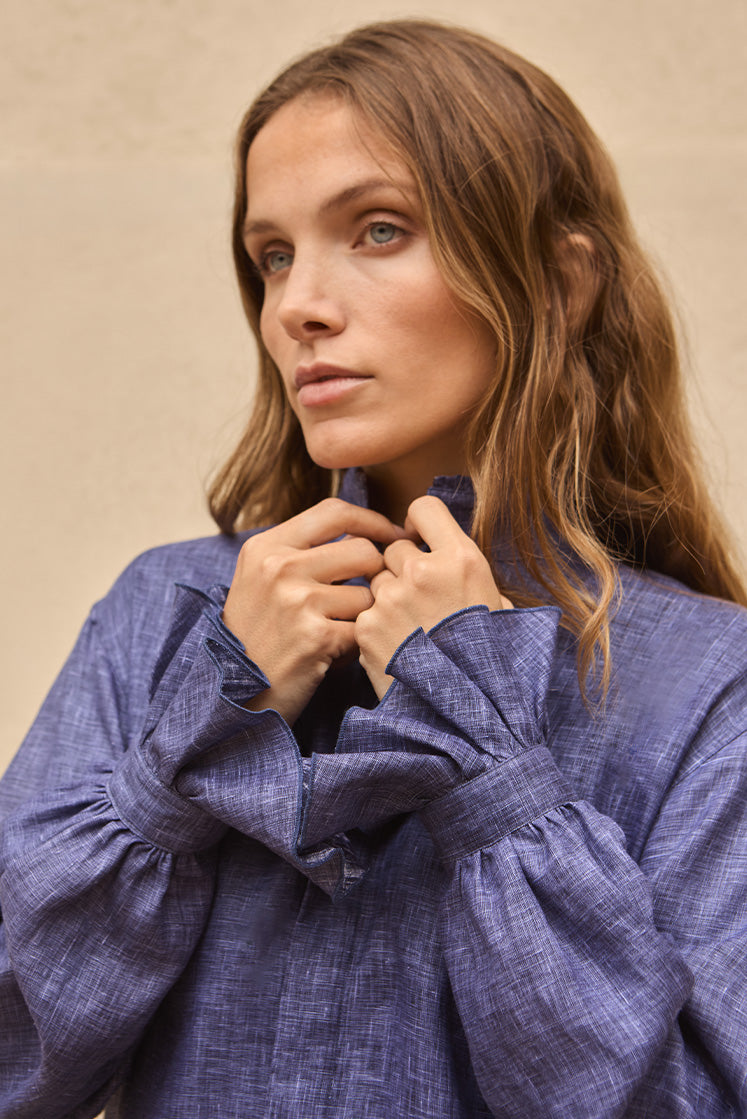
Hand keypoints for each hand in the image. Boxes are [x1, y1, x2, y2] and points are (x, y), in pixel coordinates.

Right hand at [223, 498, 405, 723]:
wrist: (231, 695)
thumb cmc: (254, 637)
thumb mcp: (260, 580)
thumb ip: (300, 551)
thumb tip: (362, 530)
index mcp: (265, 547)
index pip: (334, 512)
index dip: (371, 520)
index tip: (391, 534)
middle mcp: (279, 567)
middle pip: (363, 550)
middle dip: (375, 575)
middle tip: (364, 598)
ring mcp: (297, 601)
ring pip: (369, 593)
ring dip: (364, 616)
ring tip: (338, 632)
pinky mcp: (316, 637)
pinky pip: (363, 629)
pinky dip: (356, 645)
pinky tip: (332, 655)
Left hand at [355, 495, 511, 698]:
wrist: (466, 718)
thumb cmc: (492, 665)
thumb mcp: (499, 611)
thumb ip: (471, 577)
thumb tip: (451, 560)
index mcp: (461, 560)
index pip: (424, 509)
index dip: (419, 524)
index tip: (420, 540)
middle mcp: (422, 571)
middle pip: (395, 549)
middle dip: (403, 569)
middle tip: (420, 602)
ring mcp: (389, 599)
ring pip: (376, 581)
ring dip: (387, 599)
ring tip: (410, 632)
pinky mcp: (366, 627)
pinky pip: (365, 613)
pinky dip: (375, 629)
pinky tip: (397, 651)